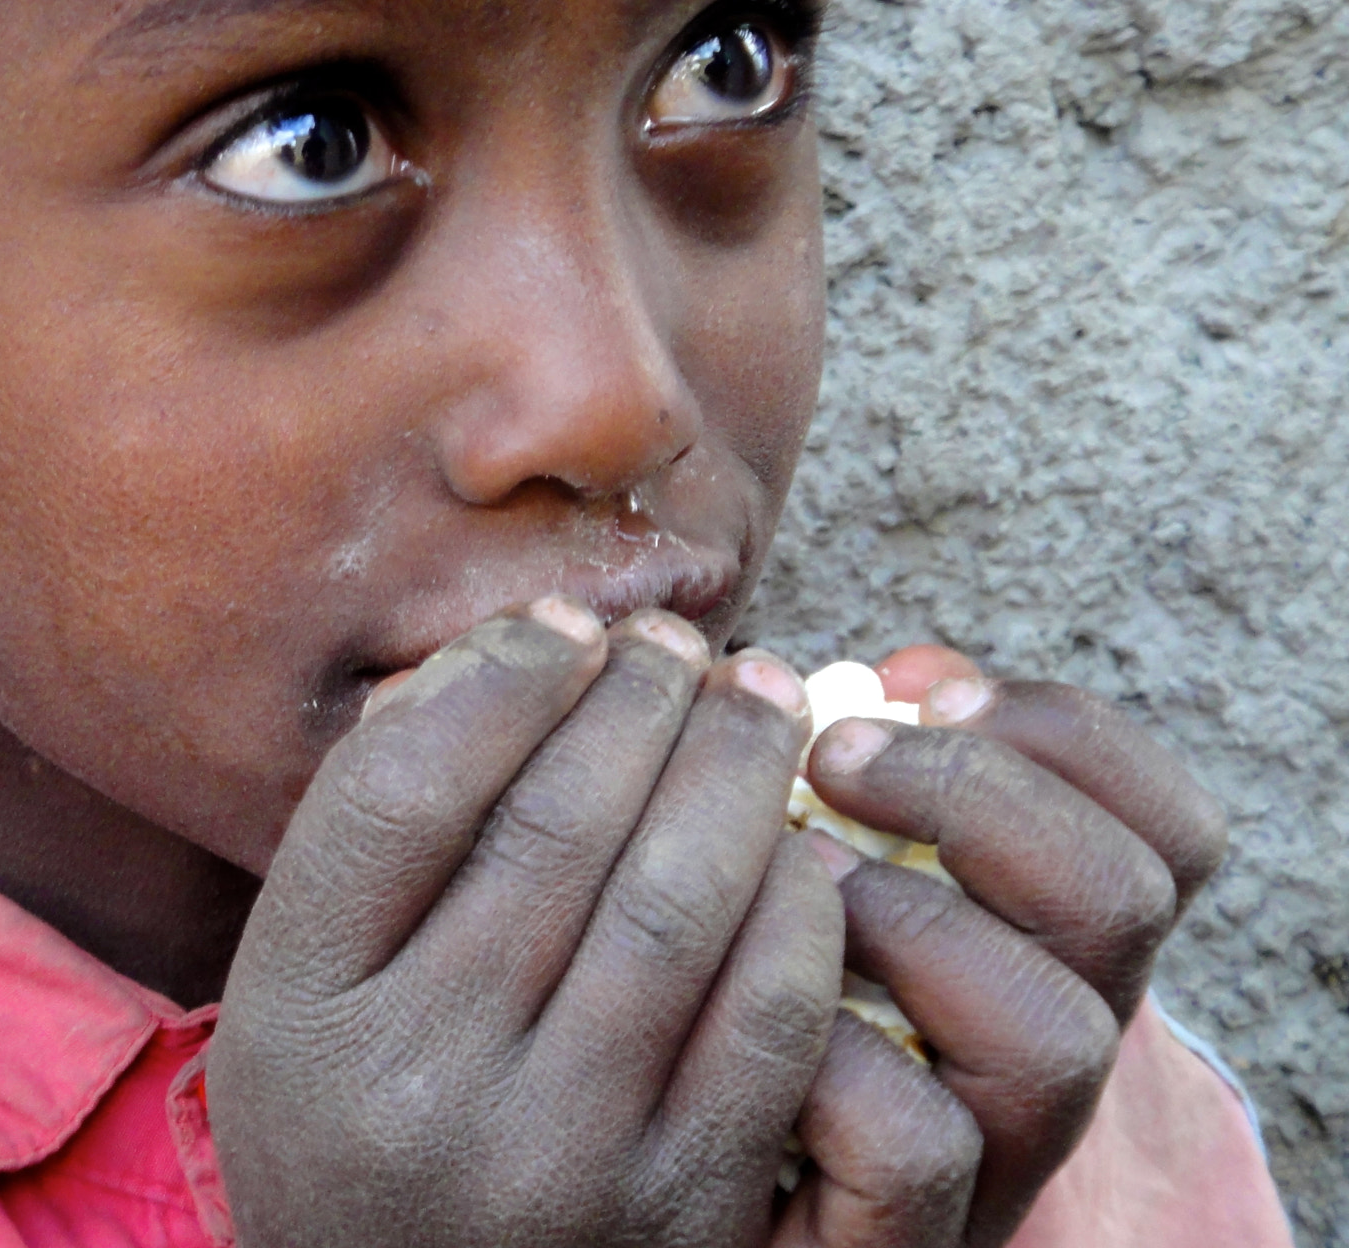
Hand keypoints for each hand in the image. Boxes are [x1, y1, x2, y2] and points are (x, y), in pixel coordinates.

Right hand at [207, 599, 847, 1247]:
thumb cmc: (354, 1107)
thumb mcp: (301, 973)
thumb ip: (374, 821)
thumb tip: (518, 652)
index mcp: (298, 1008)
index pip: (401, 790)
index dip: (503, 675)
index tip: (565, 626)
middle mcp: (418, 1086)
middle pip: (550, 828)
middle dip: (637, 699)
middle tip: (680, 644)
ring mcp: (557, 1159)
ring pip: (671, 903)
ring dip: (731, 771)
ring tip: (750, 704)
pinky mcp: (679, 1209)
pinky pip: (768, 1015)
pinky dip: (794, 901)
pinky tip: (789, 842)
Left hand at [779, 647, 1227, 1247]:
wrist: (694, 1167)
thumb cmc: (765, 982)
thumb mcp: (842, 853)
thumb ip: (890, 758)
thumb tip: (907, 672)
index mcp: (1058, 942)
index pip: (1170, 831)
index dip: (1068, 736)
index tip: (924, 687)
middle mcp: (1059, 1040)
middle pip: (1121, 901)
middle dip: (978, 795)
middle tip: (836, 758)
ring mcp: (997, 1144)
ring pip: (1056, 1036)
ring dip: (911, 922)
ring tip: (798, 876)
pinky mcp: (905, 1224)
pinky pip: (918, 1145)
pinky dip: (835, 1058)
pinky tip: (760, 1004)